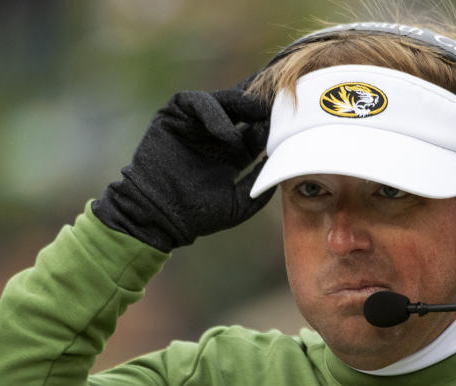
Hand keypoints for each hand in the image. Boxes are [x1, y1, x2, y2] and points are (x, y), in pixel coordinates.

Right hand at [92, 79, 274, 251]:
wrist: (159, 216)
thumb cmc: (198, 216)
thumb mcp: (238, 203)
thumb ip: (259, 185)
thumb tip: (282, 166)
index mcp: (233, 153)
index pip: (258, 129)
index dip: (275, 123)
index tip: (295, 120)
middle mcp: (216, 135)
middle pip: (243, 109)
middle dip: (262, 104)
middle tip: (282, 101)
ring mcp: (194, 124)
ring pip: (222, 100)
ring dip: (242, 103)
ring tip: (258, 114)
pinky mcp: (172, 116)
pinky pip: (196, 102)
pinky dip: (214, 111)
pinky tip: (227, 133)